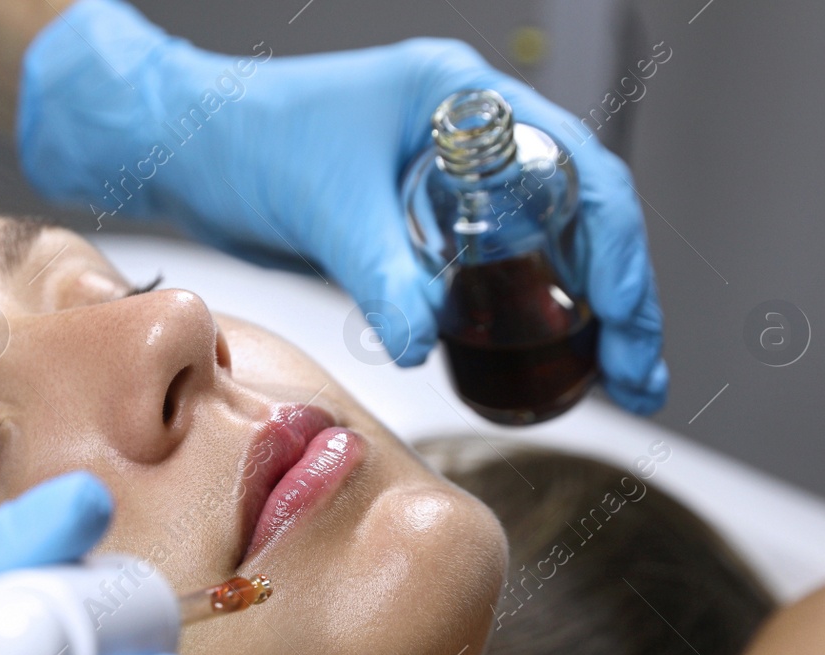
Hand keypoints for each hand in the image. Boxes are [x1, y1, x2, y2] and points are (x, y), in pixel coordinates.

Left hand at [16, 0, 665, 413]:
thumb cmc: (246, 141)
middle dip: (619, 300)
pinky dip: (515, 319)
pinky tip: (529, 366)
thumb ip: (384, 274)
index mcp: (461, 101)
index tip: (628, 320)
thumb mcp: (326, 208)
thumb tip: (424, 342)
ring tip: (610, 383)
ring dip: (576, 318)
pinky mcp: (414, 227)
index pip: (577, 171)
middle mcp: (467, 137)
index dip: (616, 251)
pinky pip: (487, 274)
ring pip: (539, 251)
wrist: (186, 152)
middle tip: (639, 375)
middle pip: (577, 217)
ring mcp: (444, 184)